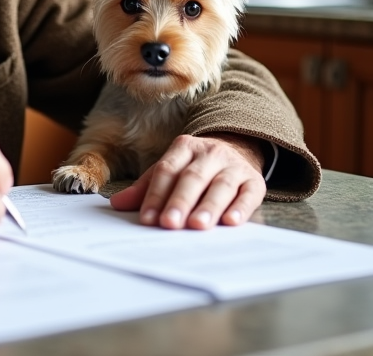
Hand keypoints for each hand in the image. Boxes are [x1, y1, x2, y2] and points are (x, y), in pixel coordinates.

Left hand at [109, 133, 265, 229]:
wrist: (239, 148)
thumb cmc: (196, 167)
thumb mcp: (171, 169)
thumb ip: (146, 188)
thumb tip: (117, 204)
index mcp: (185, 147)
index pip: (167, 170)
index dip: (155, 194)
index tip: (147, 219)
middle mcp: (211, 153)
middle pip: (193, 177)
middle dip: (180, 201)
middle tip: (170, 223)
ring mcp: (234, 166)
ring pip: (221, 185)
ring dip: (209, 206)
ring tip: (197, 225)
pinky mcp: (255, 181)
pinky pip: (249, 194)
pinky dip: (241, 208)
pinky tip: (231, 222)